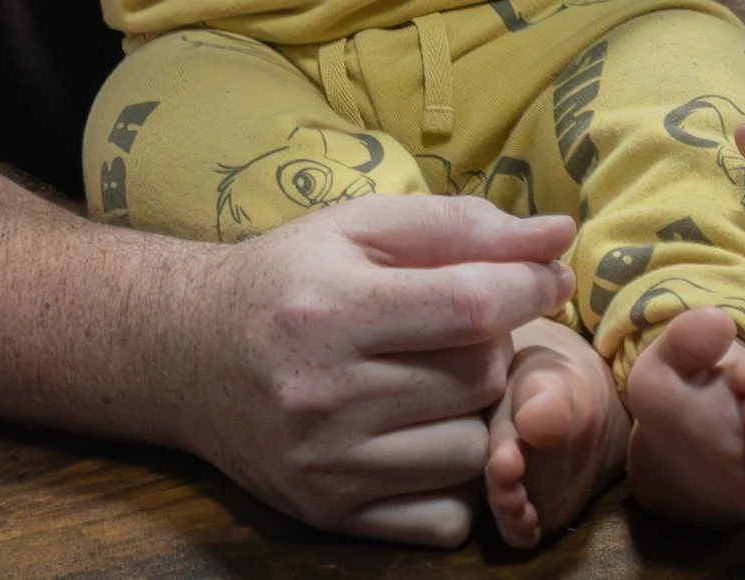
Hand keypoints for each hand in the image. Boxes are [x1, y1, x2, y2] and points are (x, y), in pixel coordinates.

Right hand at [176, 196, 577, 546]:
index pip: (468, 306)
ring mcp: (326, 461)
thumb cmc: (285, 277)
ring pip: (468, 449)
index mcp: (330, 304)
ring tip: (432, 380)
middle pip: (477, 378)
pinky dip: (448, 481)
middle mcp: (325, 388)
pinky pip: (442, 518)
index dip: (528, 287)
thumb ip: (457, 226)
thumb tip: (559, 234)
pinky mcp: (328, 513)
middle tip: (460, 327)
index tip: (549, 275)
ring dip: (471, 412)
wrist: (186, 351)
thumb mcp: (356, 227)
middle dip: (491, 345)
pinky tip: (415, 436)